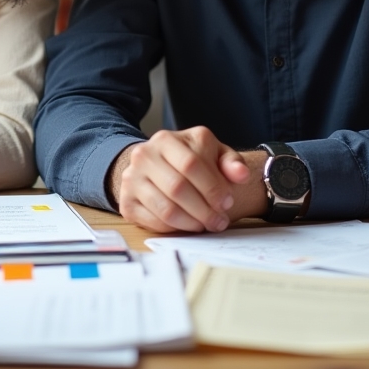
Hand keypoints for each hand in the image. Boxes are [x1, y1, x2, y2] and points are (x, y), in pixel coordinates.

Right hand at [109, 127, 264, 232]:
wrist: (152, 167)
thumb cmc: (188, 160)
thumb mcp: (210, 153)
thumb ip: (230, 162)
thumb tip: (241, 175)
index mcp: (166, 139)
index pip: (191, 163)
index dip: (212, 186)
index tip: (228, 202)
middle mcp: (144, 155)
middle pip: (177, 188)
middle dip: (204, 209)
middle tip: (220, 221)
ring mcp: (131, 179)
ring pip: (165, 208)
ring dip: (192, 222)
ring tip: (207, 225)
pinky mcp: (127, 203)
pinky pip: (154, 222)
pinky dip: (176, 229)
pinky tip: (189, 225)